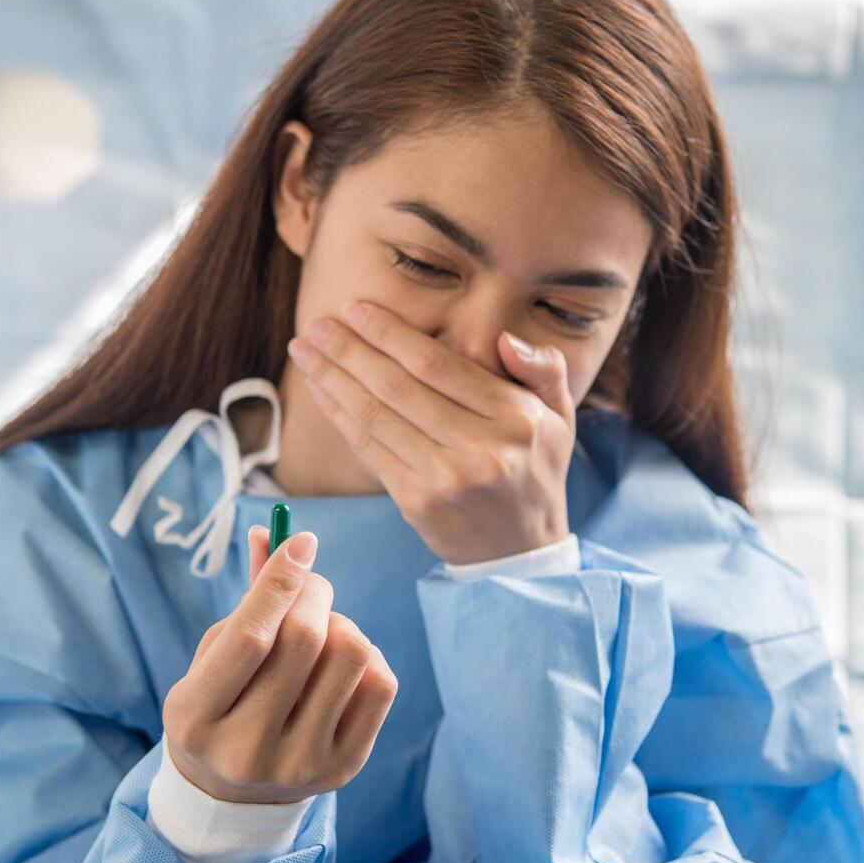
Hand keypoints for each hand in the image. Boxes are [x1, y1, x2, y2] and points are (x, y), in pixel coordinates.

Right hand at [161, 526, 398, 803]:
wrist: (233, 794)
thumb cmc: (222, 703)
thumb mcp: (213, 657)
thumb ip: (246, 600)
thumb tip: (274, 533)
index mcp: (195, 717)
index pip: (250, 636)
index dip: (280, 580)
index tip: (302, 542)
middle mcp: (244, 748)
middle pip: (304, 640)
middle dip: (314, 592)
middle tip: (310, 584)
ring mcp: (298, 764)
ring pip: (350, 655)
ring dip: (341, 623)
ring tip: (322, 632)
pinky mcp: (343, 768)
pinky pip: (380, 683)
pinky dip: (366, 656)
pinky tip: (340, 666)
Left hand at [286, 299, 573, 564]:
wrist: (521, 553)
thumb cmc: (534, 471)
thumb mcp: (559, 417)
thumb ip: (543, 369)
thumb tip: (504, 339)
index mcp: (516, 418)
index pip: (440, 366)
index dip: (391, 334)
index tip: (356, 309)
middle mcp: (482, 447)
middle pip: (399, 387)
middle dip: (350, 350)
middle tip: (316, 324)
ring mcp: (446, 478)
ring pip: (376, 416)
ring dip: (333, 379)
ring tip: (304, 350)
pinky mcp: (417, 502)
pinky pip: (369, 449)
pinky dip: (339, 416)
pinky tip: (319, 390)